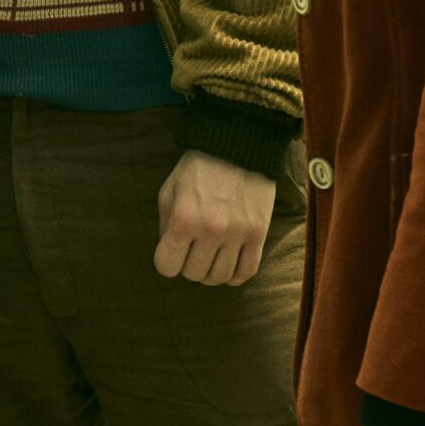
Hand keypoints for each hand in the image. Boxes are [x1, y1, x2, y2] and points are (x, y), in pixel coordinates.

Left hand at [153, 149, 276, 284]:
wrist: (238, 147)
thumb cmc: (197, 169)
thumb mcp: (169, 191)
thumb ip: (165, 226)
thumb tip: (170, 254)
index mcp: (184, 218)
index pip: (167, 266)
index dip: (166, 261)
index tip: (171, 252)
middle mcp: (211, 230)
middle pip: (194, 274)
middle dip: (188, 266)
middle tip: (191, 251)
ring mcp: (238, 234)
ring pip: (220, 278)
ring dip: (211, 273)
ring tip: (209, 258)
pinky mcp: (259, 234)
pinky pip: (247, 272)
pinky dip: (235, 276)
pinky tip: (228, 264)